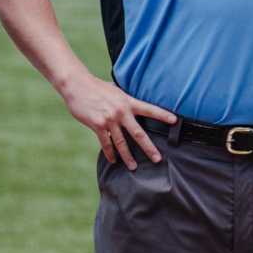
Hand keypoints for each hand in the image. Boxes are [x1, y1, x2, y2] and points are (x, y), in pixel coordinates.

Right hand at [59, 73, 177, 168]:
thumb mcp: (117, 91)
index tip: (175, 121)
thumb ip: (126, 101)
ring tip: (134, 166)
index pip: (150, 109)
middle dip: (149, 148)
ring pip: (121, 142)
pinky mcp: (97, 125)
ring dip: (128, 156)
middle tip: (157, 159)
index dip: (163, 115)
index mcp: (129, 102)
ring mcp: (109, 120)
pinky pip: (106, 143)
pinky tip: (114, 160)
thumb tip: (134, 106)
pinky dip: (110, 153)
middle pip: (138, 133)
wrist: (77, 85)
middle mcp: (121, 112)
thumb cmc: (98, 87)